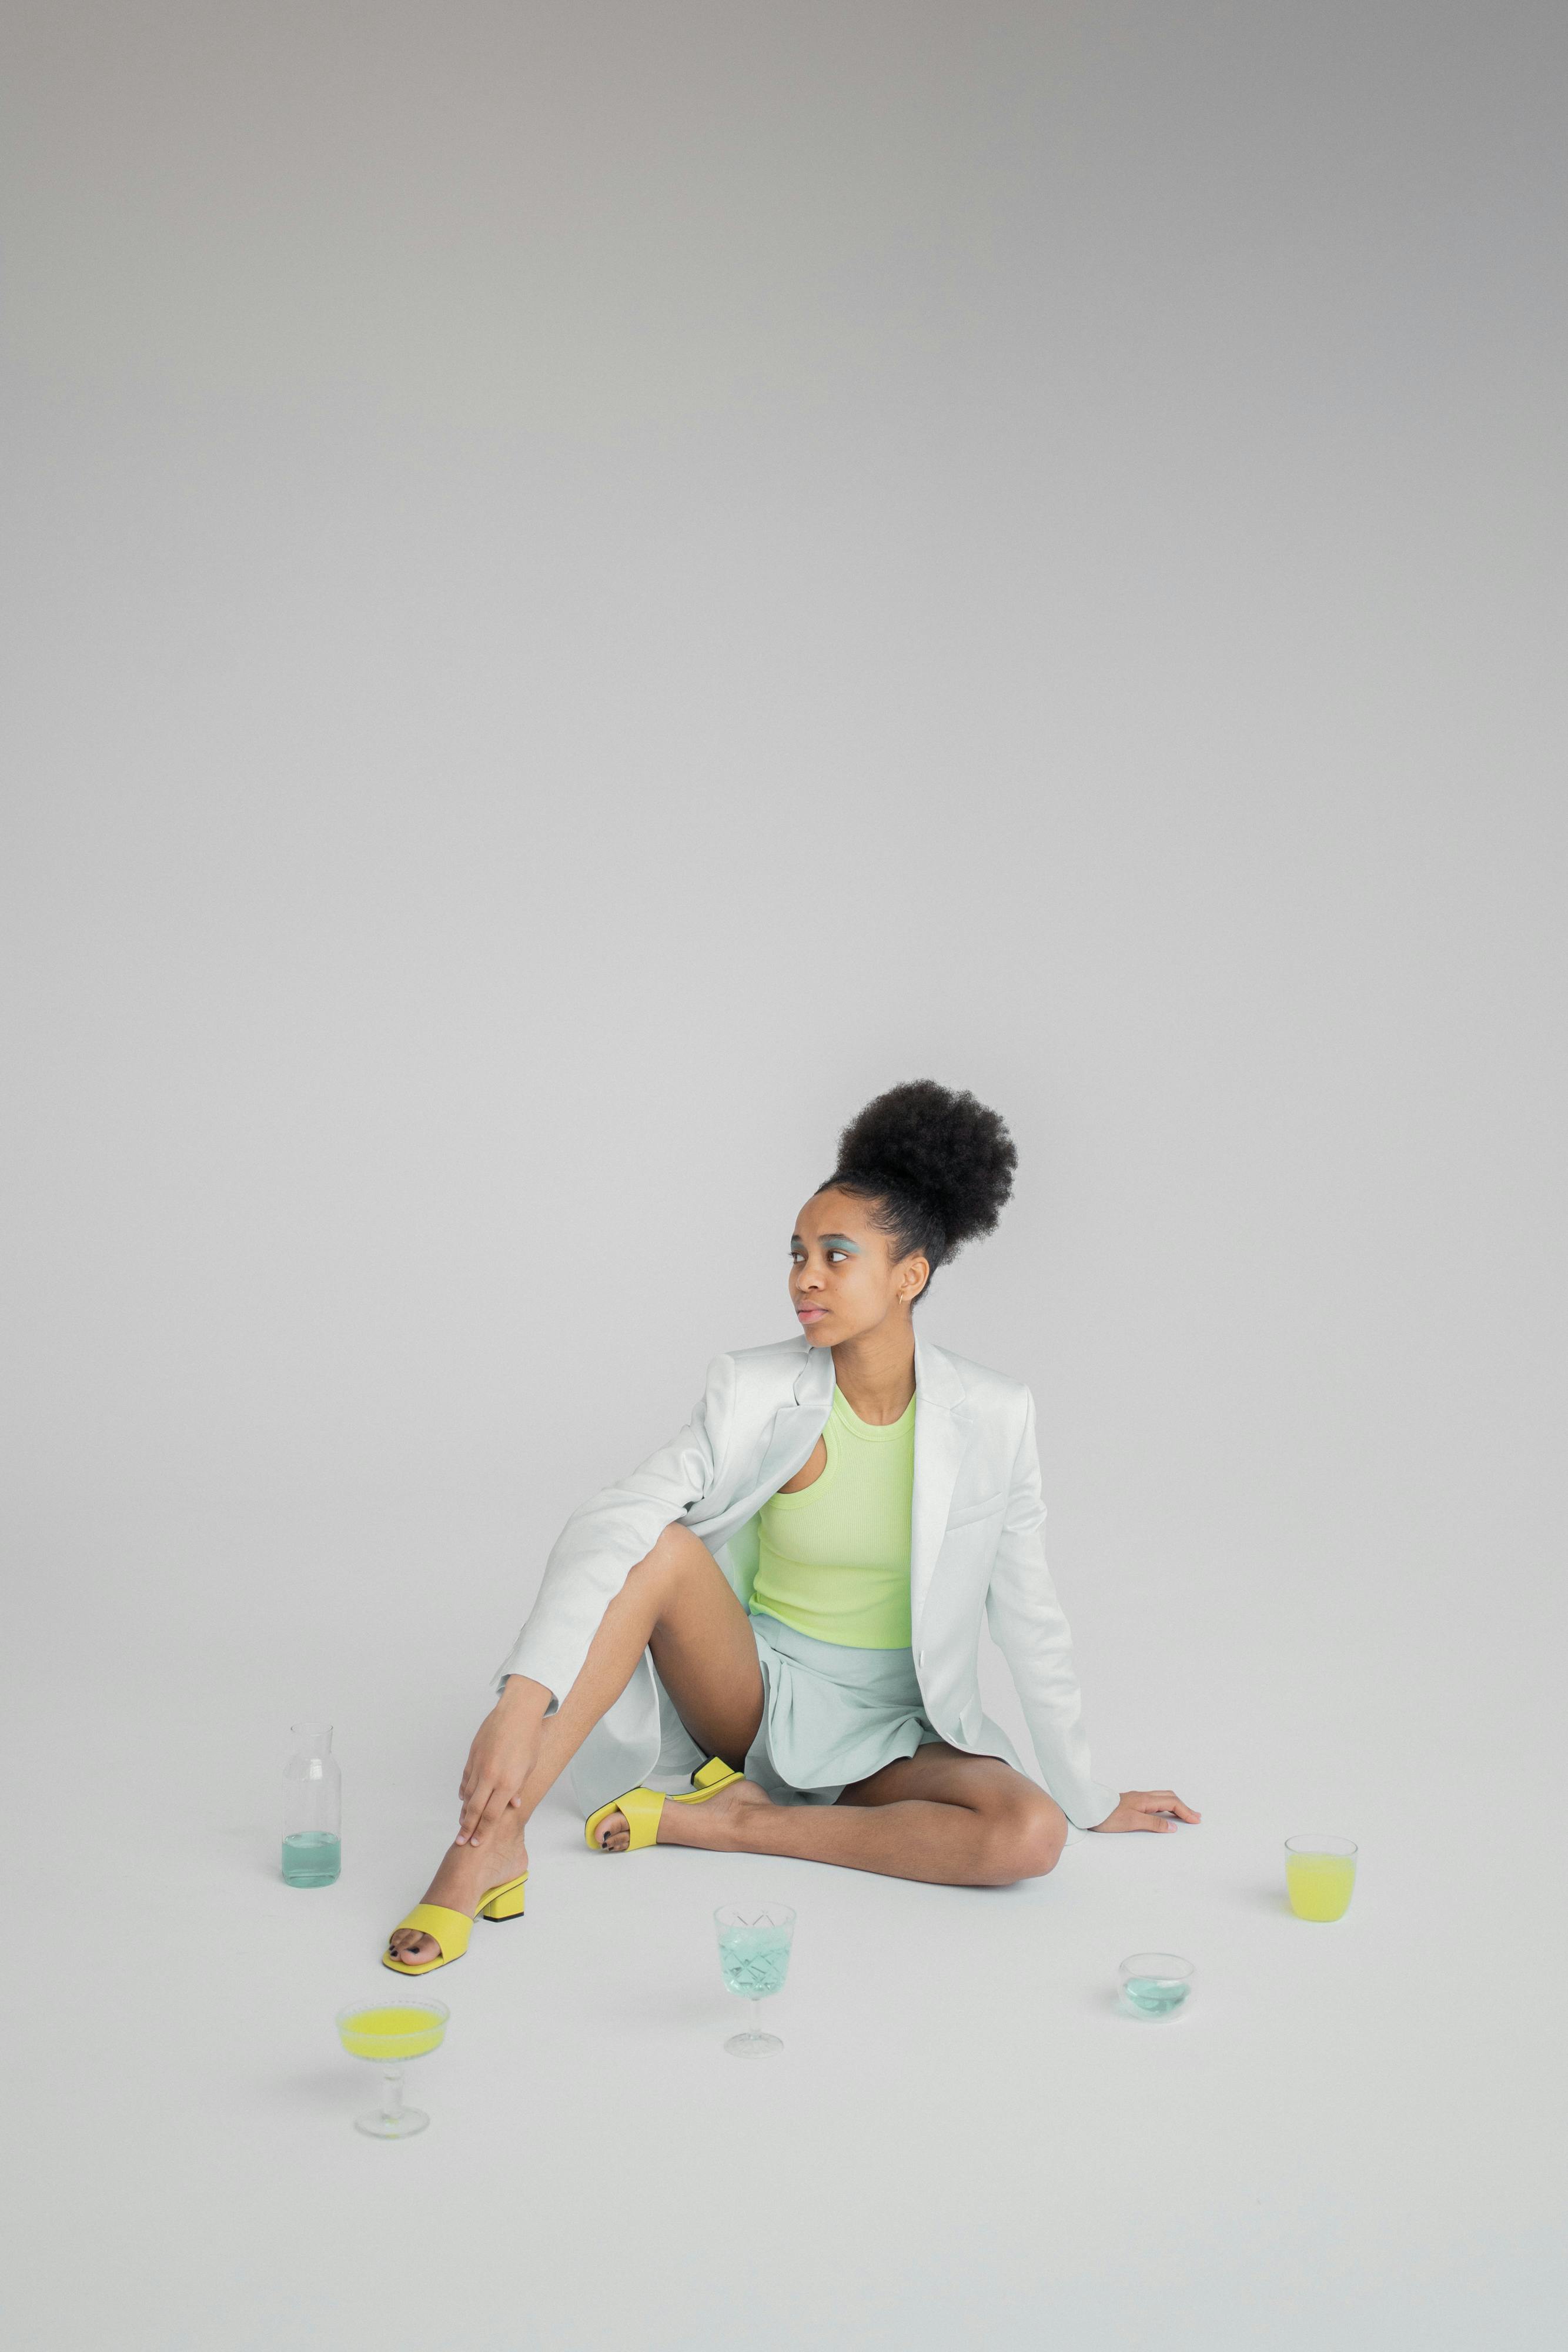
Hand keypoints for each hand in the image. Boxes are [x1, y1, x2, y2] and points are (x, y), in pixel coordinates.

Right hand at [455, 1677, 549, 1846]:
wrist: (518, 1711)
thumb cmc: (529, 1738)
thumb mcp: (529, 1767)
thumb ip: (518, 1788)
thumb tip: (512, 1806)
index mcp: (508, 1783)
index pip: (491, 1815)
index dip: (483, 1832)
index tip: (476, 1843)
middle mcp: (491, 1777)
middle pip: (475, 1810)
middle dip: (467, 1829)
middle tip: (461, 1842)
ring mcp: (479, 1765)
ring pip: (468, 1794)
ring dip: (465, 1810)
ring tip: (462, 1823)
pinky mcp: (473, 1755)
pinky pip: (466, 1778)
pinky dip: (464, 1790)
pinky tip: (463, 1799)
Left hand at [1090, 1788, 1201, 1833]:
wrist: (1087, 1809)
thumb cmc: (1107, 1816)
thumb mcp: (1132, 1822)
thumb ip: (1153, 1823)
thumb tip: (1172, 1827)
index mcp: (1145, 1799)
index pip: (1172, 1803)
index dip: (1185, 1811)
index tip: (1196, 1820)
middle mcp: (1143, 1796)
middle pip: (1169, 1797)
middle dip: (1184, 1806)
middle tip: (1195, 1817)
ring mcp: (1137, 1798)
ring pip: (1162, 1798)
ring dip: (1176, 1805)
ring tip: (1185, 1814)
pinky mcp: (1132, 1803)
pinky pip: (1155, 1801)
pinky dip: (1166, 1806)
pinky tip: (1165, 1812)